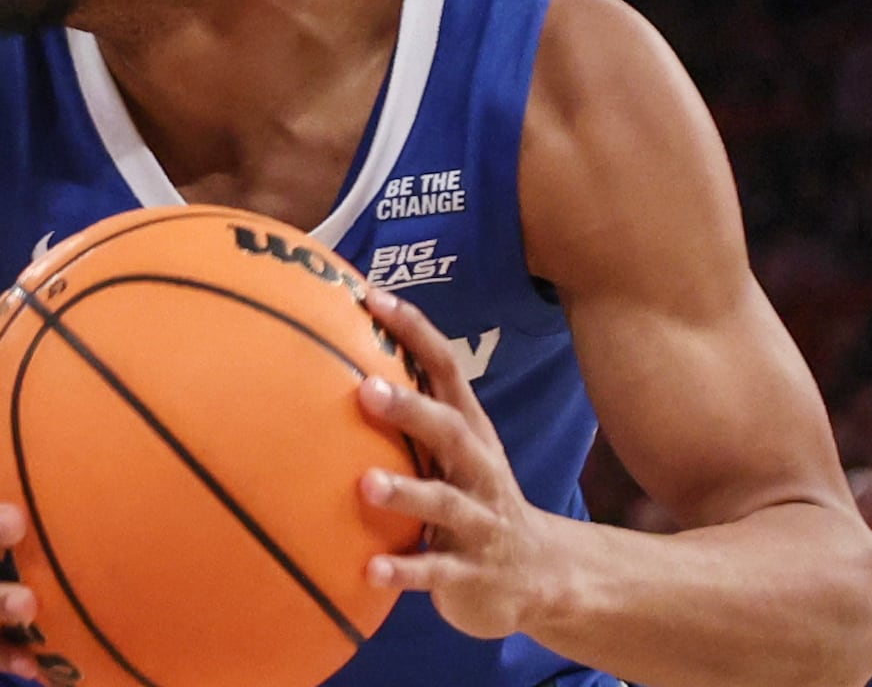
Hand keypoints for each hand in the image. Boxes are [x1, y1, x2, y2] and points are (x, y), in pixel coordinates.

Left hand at [357, 287, 575, 641]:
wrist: (542, 576)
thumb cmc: (474, 498)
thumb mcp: (451, 453)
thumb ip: (407, 414)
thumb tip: (328, 356)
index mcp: (470, 431)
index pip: (446, 368)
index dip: (414, 330)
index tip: (371, 296)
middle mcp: (478, 469)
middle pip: (450, 431)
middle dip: (412, 410)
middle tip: (365, 389)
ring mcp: (478, 522)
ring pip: (444, 504)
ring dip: (406, 493)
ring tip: (365, 485)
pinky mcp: (471, 573)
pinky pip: (436, 572)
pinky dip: (404, 571)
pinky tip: (369, 570)